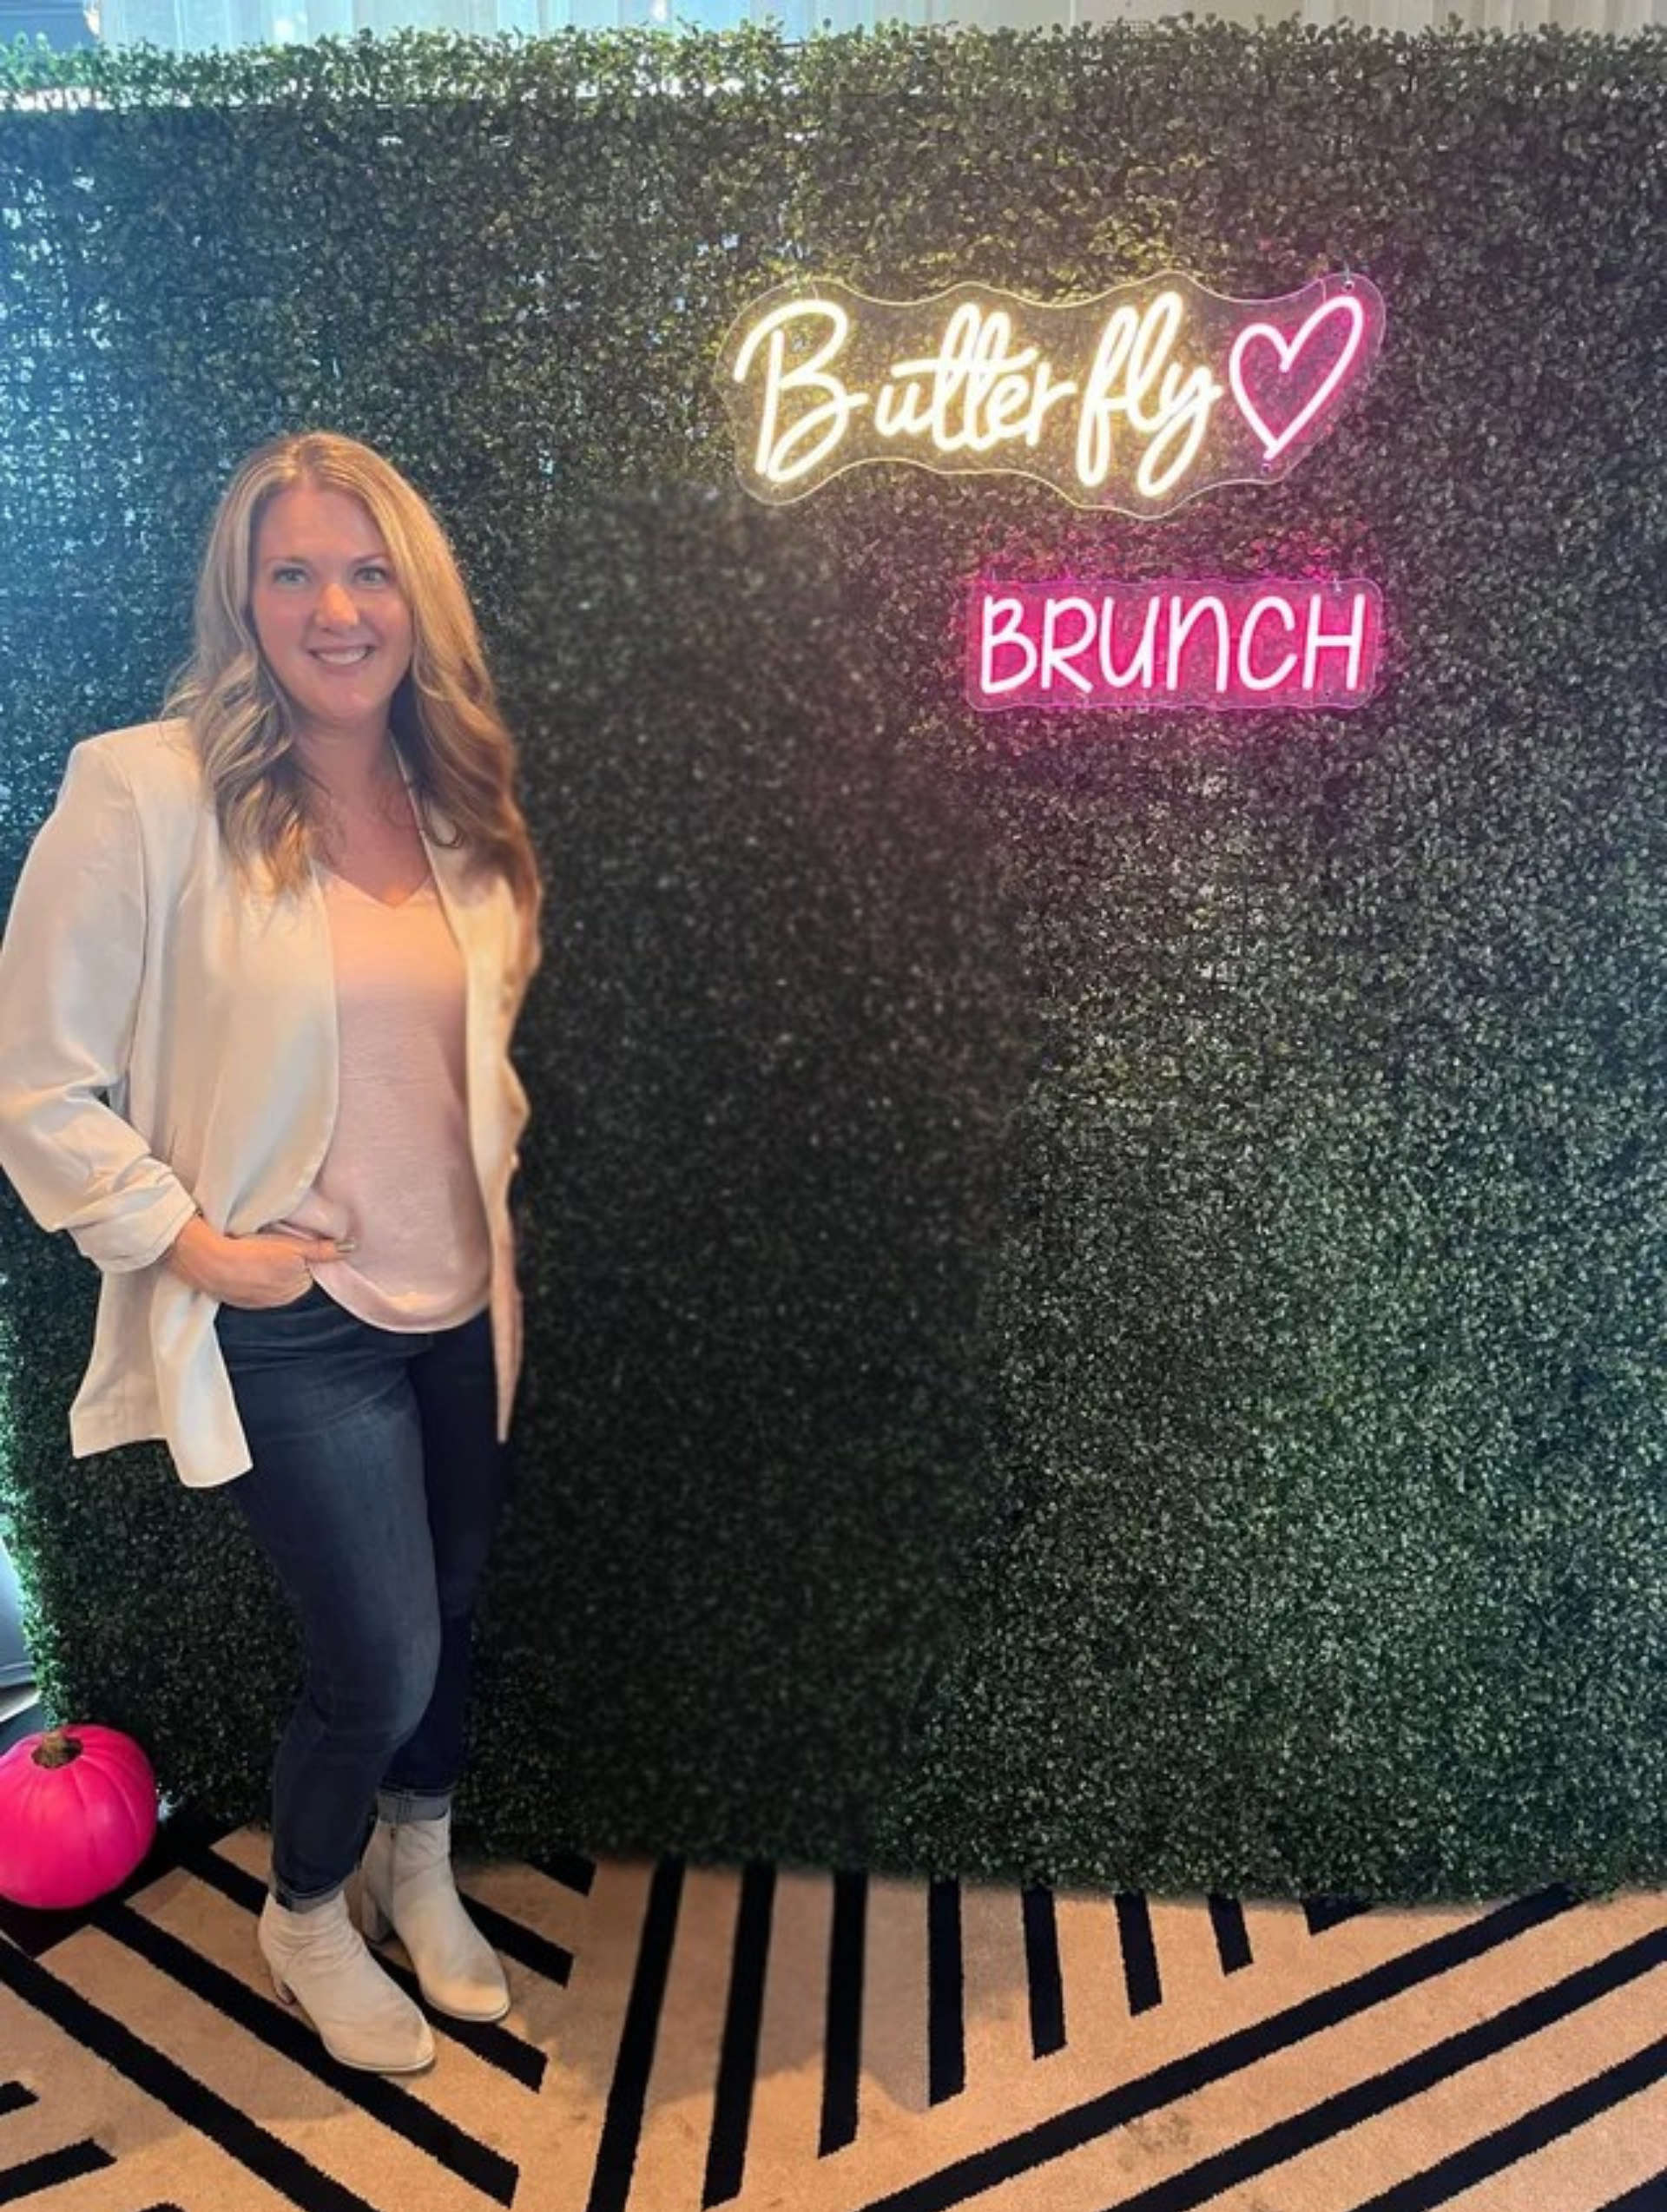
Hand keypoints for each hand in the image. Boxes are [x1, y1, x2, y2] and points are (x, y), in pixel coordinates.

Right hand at [164, 1217, 351, 1308]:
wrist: (207, 1263)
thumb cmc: (250, 1252)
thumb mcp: (291, 1246)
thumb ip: (322, 1249)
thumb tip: (350, 1249)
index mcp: (297, 1286)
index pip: (310, 1266)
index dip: (301, 1250)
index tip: (288, 1239)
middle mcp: (282, 1298)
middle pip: (294, 1275)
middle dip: (287, 1261)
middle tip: (271, 1242)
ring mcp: (261, 1302)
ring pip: (274, 1281)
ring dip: (269, 1268)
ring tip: (255, 1252)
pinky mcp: (241, 1301)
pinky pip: (255, 1287)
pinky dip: (252, 1276)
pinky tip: (243, 1263)